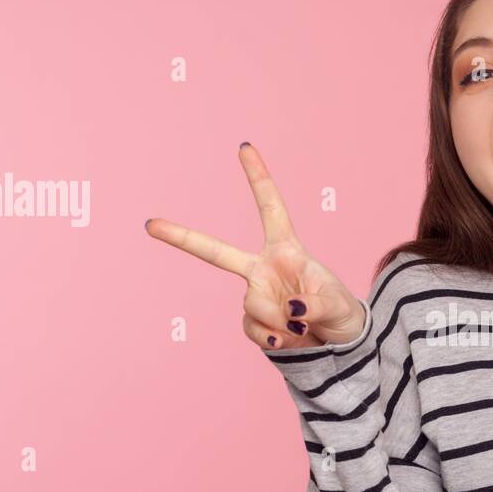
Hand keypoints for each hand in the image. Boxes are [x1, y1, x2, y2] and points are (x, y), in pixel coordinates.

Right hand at [145, 143, 365, 349]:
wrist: (339, 343)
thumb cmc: (342, 312)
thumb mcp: (338, 304)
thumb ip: (315, 304)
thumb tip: (290, 310)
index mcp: (286, 250)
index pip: (270, 209)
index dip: (258, 178)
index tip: (244, 148)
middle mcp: (263, 269)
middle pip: (216, 252)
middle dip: (182, 237)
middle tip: (150, 225)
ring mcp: (255, 296)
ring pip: (252, 307)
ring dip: (279, 321)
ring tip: (303, 326)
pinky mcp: (254, 323)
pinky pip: (253, 331)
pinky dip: (272, 338)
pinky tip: (289, 339)